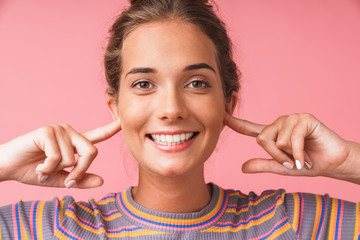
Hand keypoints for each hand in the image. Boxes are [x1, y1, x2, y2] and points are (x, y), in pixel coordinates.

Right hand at [0, 119, 120, 187]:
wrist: (8, 168)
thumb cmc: (34, 171)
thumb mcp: (61, 180)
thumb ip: (81, 180)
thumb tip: (102, 180)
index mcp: (75, 142)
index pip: (97, 135)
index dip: (111, 129)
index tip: (123, 122)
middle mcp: (69, 132)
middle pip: (92, 152)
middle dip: (80, 170)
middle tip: (66, 178)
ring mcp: (58, 130)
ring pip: (73, 157)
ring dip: (57, 170)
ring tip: (44, 167)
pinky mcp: (47, 131)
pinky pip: (58, 157)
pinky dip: (47, 168)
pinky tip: (38, 165)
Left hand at [224, 113, 359, 183]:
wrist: (332, 163)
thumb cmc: (307, 164)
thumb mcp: (282, 168)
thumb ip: (263, 165)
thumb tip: (242, 167)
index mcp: (272, 134)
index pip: (249, 128)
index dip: (235, 123)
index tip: (221, 116)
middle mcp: (279, 124)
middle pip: (262, 139)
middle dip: (276, 156)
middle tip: (291, 162)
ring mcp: (291, 119)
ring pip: (276, 140)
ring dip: (289, 155)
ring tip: (301, 157)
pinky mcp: (304, 118)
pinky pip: (291, 139)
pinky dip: (298, 153)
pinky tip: (306, 157)